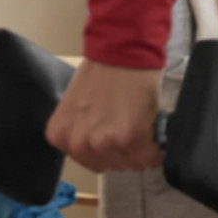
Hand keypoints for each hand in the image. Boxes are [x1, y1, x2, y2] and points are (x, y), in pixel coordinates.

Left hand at [46, 58, 163, 172]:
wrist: (121, 51)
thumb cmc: (101, 71)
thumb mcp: (75, 107)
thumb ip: (81, 132)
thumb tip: (102, 149)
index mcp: (60, 137)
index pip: (90, 162)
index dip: (107, 148)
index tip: (114, 132)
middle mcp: (79, 144)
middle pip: (111, 166)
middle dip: (124, 150)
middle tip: (129, 125)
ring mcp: (104, 144)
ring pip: (132, 164)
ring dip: (141, 148)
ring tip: (139, 123)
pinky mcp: (131, 139)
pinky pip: (150, 157)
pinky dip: (156, 146)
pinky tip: (151, 127)